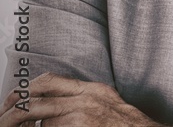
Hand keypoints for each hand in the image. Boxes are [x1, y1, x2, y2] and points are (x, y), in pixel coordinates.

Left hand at [0, 72, 166, 126]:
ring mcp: (81, 116)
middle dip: (13, 112)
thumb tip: (55, 105)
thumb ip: (84, 99)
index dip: (26, 90)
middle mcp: (86, 100)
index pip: (49, 81)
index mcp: (93, 90)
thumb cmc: (129, 126)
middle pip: (36, 100)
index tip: (14, 99)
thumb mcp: (108, 103)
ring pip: (41, 121)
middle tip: (4, 119)